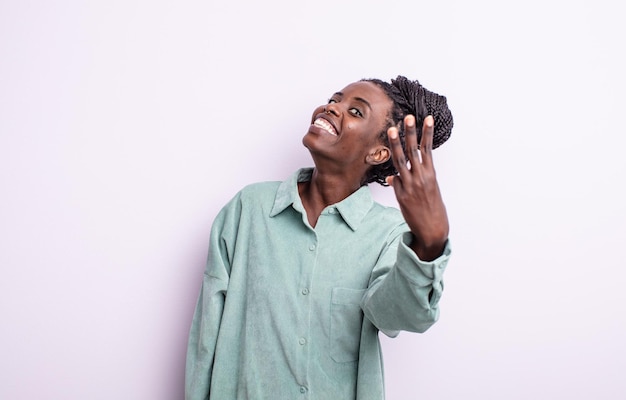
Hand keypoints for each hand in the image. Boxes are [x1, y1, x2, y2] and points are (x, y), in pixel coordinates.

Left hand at [386, 115, 448, 260]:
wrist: (433, 229)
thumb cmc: (432, 209)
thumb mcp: (427, 191)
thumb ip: (412, 180)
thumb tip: (393, 177)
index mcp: (430, 174)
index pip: (427, 149)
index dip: (426, 133)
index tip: (426, 118)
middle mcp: (421, 177)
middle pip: (413, 151)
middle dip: (411, 133)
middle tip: (408, 117)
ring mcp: (411, 185)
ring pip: (401, 161)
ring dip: (397, 144)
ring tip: (393, 130)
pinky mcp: (402, 195)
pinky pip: (395, 181)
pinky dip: (393, 178)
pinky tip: (392, 178)